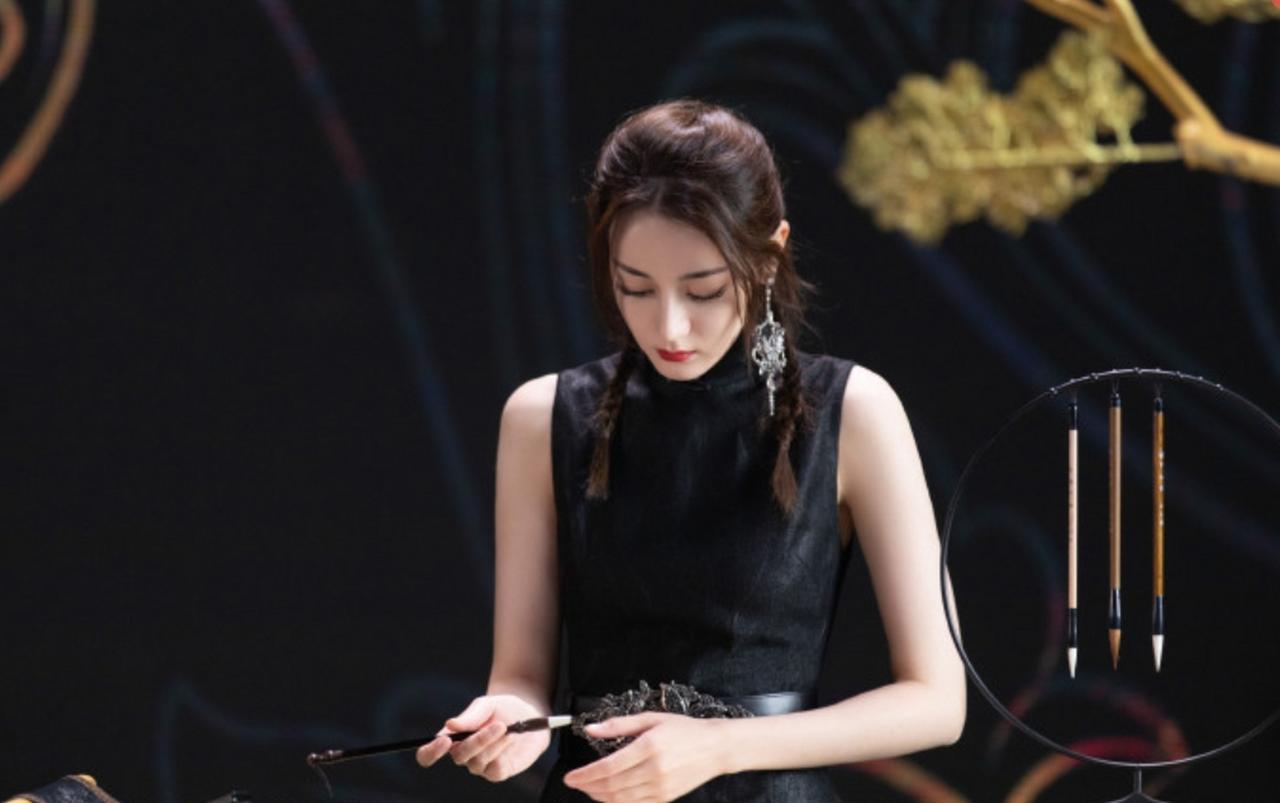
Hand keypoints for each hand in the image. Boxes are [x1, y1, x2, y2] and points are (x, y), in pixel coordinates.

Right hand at [415, 694, 548, 781]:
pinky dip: (502, 752)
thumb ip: (469, 717)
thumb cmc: (502, 708)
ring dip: (493, 743)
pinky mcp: (496, 773)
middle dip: (478, 741)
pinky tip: (511, 738)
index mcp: (451, 738)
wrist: (529, 715)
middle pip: (459, 756)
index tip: (444, 741)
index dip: (430, 752)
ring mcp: (479, 765)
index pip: (427, 753)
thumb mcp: (486, 705)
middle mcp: (462, 754)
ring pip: (478, 762)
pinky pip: (494, 770)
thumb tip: (449, 725)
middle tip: (499, 725)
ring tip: (507, 728)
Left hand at [562, 713, 729, 801]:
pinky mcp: (665, 798)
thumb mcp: (651, 719)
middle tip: (574, 783)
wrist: (715, 748)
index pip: (608, 767)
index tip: (570, 776)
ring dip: (599, 796)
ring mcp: (660, 787)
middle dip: (588, 787)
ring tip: (588, 789)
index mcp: (648, 747)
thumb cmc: (683, 729)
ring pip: (620, 799)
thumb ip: (618, 725)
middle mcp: (653, 770)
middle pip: (611, 786)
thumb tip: (590, 729)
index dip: (585, 775)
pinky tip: (608, 796)